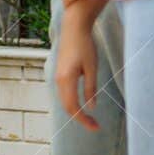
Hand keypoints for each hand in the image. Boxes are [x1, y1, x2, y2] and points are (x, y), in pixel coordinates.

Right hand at [55, 13, 100, 130]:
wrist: (74, 27)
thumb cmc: (85, 45)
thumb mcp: (92, 68)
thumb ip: (90, 88)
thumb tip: (91, 107)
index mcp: (66, 79)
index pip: (73, 107)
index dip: (84, 120)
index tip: (96, 127)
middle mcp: (58, 80)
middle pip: (66, 106)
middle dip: (80, 118)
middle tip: (95, 125)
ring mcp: (57, 76)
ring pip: (64, 100)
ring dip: (75, 111)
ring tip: (89, 117)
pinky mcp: (60, 72)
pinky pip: (63, 93)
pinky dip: (71, 102)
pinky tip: (81, 103)